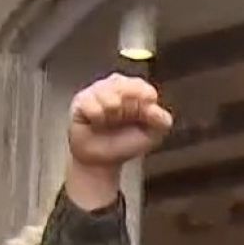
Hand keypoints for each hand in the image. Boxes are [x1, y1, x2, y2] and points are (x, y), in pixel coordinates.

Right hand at [65, 74, 173, 210]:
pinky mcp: (81, 100)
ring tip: (108, 122)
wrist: (101, 161)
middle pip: (122, 83)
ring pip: (106, 92)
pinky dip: (96, 116)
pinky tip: (96, 123)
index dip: (144, 96)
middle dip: (126, 104)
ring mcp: (97, 92)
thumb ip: (162, 121)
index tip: (145, 108)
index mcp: (136, 91)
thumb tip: (156, 108)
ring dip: (111, 111)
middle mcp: (116, 87)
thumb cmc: (125, 144)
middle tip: (123, 117)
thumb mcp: (152, 135)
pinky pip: (90, 103)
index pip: (141, 85)